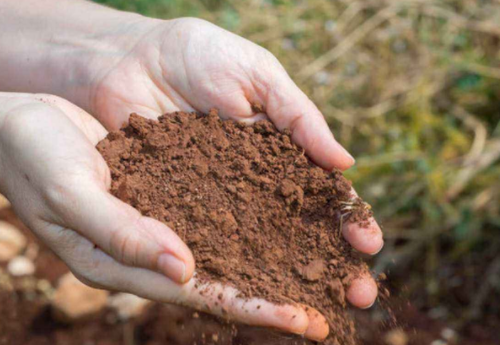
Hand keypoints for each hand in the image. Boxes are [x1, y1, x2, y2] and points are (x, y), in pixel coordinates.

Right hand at [0, 93, 329, 340]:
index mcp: (127, 260)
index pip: (202, 293)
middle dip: (284, 292)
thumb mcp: (69, 192)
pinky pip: (221, 206)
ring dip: (280, 254)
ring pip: (232, 243)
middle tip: (343, 302)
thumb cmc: (33, 154)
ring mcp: (164, 218)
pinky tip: (288, 213)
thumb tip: (184, 268)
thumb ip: (122, 233)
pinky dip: (257, 214)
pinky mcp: (170, 188)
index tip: (304, 322)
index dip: (254, 309)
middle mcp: (154, 246)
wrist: (16, 121)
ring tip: (331, 263)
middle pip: (229, 276)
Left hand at [87, 17, 382, 303]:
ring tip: (315, 308)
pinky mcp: (179, 208)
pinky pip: (208, 241)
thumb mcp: (258, 75)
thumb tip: (345, 163)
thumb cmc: (198, 56)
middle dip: (330, 261)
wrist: (127, 58)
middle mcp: (252, 184)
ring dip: (288, 277)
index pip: (321, 192)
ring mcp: (217, 200)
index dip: (347, 218)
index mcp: (279, 150)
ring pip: (259, 246)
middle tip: (358, 293)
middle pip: (298, 229)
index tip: (370, 243)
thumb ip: (299, 118)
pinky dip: (230, 267)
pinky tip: (251, 292)